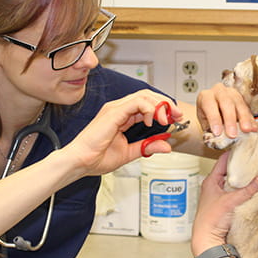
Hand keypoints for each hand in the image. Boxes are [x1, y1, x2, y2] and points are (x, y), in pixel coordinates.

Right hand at [66, 90, 183, 174]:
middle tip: (177, 115)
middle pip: (148, 95)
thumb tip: (166, 145)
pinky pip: (137, 102)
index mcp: (121, 117)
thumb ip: (147, 147)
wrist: (80, 162)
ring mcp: (116, 108)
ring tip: (166, 118)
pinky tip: (152, 121)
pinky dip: (150, 109)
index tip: (175, 118)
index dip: (163, 108)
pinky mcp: (114, 112)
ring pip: (144, 95)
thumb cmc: (96, 158)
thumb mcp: (130, 153)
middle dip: (165, 103)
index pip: (146, 104)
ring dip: (160, 105)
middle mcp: (119, 109)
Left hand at [191, 153, 257, 255]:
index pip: (223, 161)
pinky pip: (234, 193)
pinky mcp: (223, 205)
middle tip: (252, 160)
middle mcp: (213, 187)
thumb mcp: (231, 201)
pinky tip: (250, 190)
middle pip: (228, 171)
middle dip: (240, 167)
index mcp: (211, 181)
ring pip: (231, 183)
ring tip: (253, 173)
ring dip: (241, 180)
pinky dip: (241, 190)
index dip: (233, 154)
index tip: (244, 148)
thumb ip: (247, 190)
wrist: (207, 239)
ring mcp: (218, 196)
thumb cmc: (211, 219)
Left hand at [196, 83, 255, 138]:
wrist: (215, 108)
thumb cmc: (208, 116)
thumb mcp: (205, 122)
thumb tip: (218, 139)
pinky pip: (248, 109)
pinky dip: (251, 120)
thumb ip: (210, 129)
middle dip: (230, 119)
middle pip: (226, 103)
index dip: (214, 119)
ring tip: (246, 130)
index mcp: (206, 96)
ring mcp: (232, 93)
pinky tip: (253, 128)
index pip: (209, 105)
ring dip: (244, 118)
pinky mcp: (242, 98)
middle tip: (232, 134)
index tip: (217, 133)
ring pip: (239, 104)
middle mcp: (219, 91)